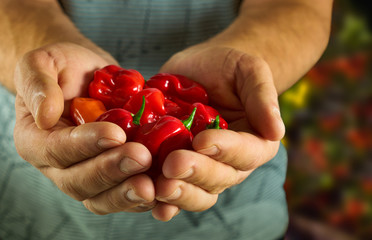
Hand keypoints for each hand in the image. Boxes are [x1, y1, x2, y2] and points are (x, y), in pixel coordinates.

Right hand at [13, 42, 155, 213]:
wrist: (87, 76)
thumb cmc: (63, 68)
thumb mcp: (42, 62)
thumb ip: (38, 83)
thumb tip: (45, 115)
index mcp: (36, 139)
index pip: (56, 150)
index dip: (86, 145)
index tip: (116, 134)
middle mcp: (57, 165)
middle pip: (79, 182)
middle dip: (111, 171)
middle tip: (141, 158)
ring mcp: (85, 173)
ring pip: (100, 198)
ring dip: (126, 193)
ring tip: (153, 185)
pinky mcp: (111, 175)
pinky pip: (122, 194)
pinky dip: (141, 196)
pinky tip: (162, 190)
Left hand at [151, 44, 284, 220]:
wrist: (201, 70)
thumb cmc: (229, 68)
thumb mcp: (249, 71)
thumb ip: (262, 97)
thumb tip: (277, 131)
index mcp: (255, 141)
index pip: (246, 152)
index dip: (225, 150)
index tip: (203, 140)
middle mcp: (231, 162)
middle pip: (220, 178)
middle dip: (197, 173)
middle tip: (172, 165)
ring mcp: (203, 167)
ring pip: (197, 192)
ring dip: (179, 194)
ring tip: (159, 188)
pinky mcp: (177, 166)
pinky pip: (173, 188)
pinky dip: (163, 200)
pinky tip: (150, 201)